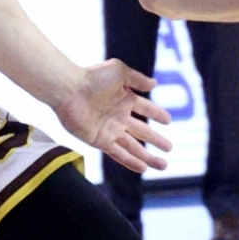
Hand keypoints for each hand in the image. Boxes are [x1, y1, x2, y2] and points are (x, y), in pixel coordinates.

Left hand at [54, 60, 172, 174]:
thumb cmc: (92, 77)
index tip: (168, 121)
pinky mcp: (99, 140)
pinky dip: (130, 161)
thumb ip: (137, 78)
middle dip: (156, 140)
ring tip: (163, 165)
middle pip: (142, 132)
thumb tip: (154, 84)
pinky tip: (143, 167)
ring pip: (133, 147)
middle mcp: (118, 116)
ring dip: (148, 157)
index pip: (145, 109)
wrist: (68, 90)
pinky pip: (118, 154)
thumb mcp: (119, 71)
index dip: (157, 114)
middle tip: (170, 148)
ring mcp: (109, 130)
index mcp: (124, 99)